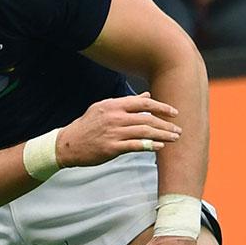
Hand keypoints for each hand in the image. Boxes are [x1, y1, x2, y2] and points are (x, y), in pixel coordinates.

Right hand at [56, 93, 181, 167]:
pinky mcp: (111, 148)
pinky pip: (135, 145)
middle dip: (166, 124)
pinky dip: (149, 146)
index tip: (174, 113)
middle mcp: (115, 117)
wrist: (67, 145)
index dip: (161, 107)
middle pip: (147, 119)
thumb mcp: (103, 108)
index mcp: (114, 105)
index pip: (143, 103)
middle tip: (178, 130)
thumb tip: (147, 96)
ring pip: (144, 132)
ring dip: (162, 135)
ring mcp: (113, 133)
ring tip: (174, 138)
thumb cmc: (86, 126)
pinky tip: (159, 147)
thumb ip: (126, 103)